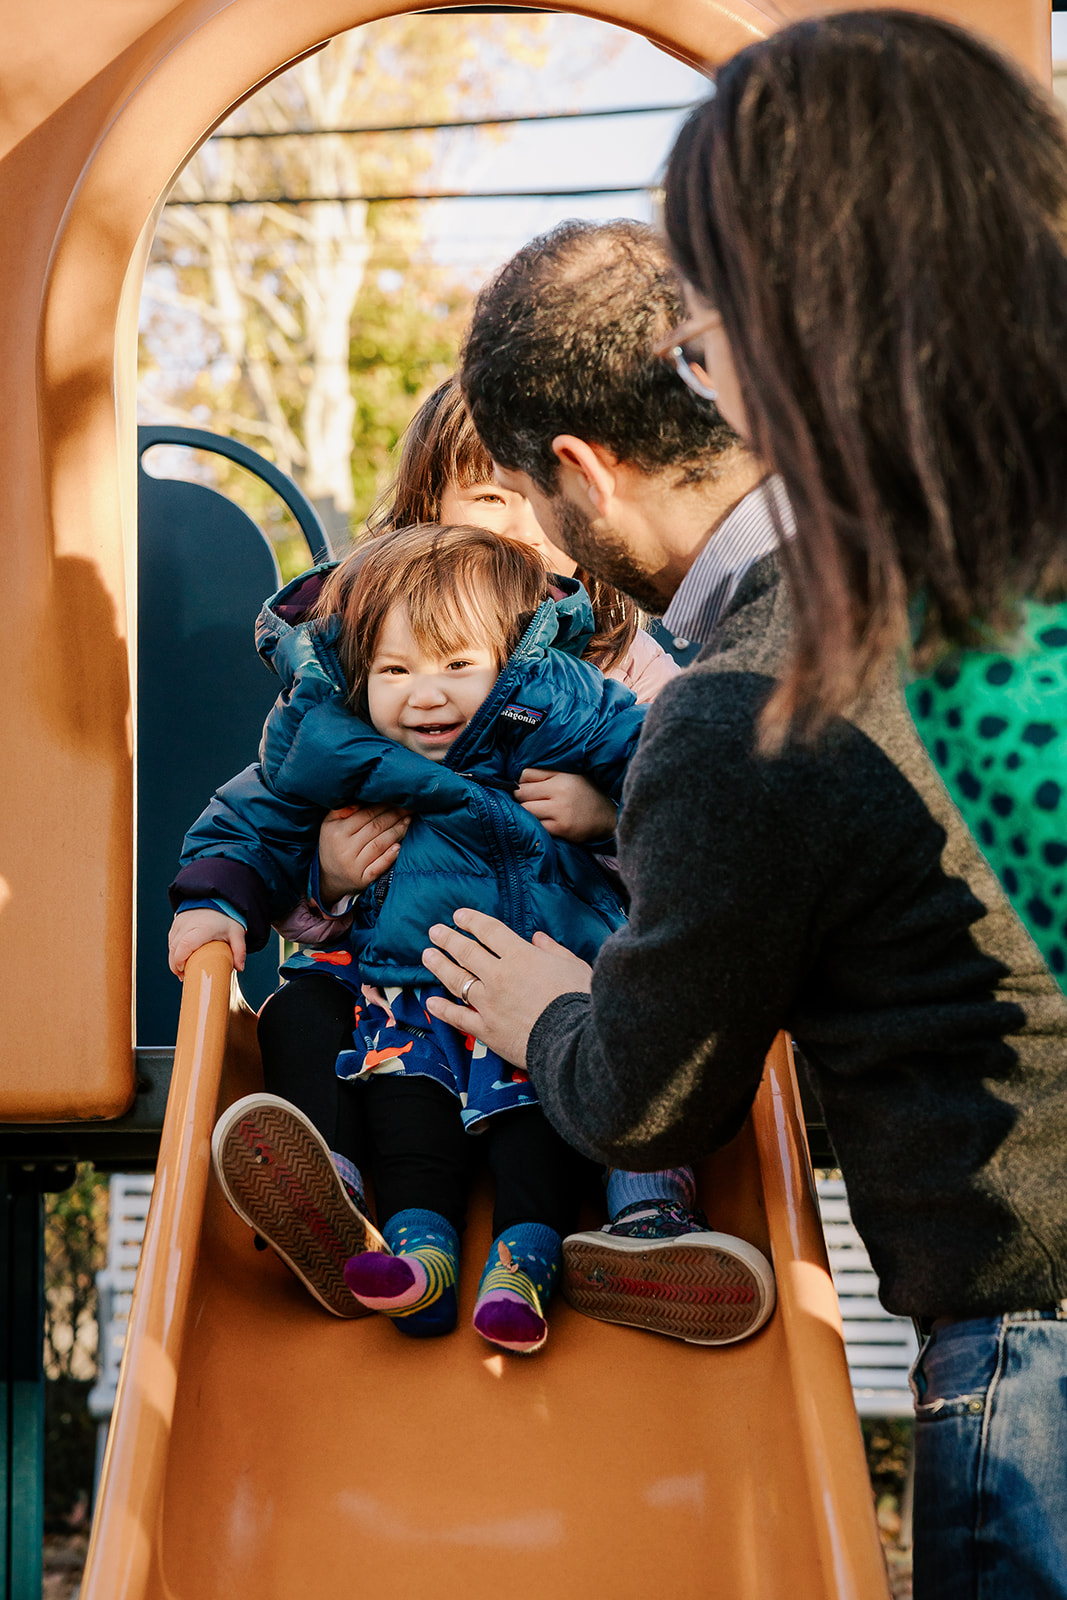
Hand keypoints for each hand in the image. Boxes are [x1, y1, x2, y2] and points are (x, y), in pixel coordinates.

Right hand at [169, 908, 245, 977]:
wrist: (217, 899)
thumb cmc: (226, 916)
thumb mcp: (236, 932)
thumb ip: (239, 950)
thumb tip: (239, 968)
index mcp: (203, 928)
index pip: (186, 945)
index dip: (180, 960)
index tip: (183, 972)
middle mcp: (188, 924)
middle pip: (175, 948)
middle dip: (175, 965)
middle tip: (184, 976)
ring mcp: (180, 922)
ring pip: (171, 945)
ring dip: (174, 959)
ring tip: (182, 970)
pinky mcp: (176, 923)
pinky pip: (171, 940)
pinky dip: (173, 951)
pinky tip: (180, 959)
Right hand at [318, 804, 409, 903]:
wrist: (328, 876)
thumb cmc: (333, 844)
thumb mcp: (329, 824)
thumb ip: (341, 810)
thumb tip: (359, 801)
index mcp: (338, 832)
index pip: (365, 814)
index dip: (383, 806)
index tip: (396, 800)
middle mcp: (346, 849)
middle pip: (375, 828)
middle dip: (394, 816)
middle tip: (408, 808)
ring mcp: (354, 866)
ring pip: (379, 845)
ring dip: (396, 832)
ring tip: (407, 822)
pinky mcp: (363, 879)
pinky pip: (378, 867)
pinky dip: (390, 857)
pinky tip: (400, 847)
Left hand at [422, 909, 591, 1065]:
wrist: (574, 1042)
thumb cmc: (580, 1000)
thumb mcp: (574, 966)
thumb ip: (553, 950)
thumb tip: (538, 938)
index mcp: (521, 956)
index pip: (489, 931)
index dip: (471, 921)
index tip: (458, 916)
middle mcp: (499, 976)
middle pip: (466, 952)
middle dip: (448, 939)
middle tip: (435, 931)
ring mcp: (489, 1003)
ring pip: (457, 980)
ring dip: (440, 966)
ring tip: (427, 955)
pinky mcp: (486, 1030)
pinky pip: (459, 1017)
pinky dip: (443, 1009)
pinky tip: (431, 1001)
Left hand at [513, 769, 616, 842]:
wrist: (608, 817)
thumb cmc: (586, 794)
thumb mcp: (571, 776)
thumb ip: (547, 774)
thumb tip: (518, 779)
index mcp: (562, 776)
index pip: (526, 775)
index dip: (522, 783)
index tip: (527, 789)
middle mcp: (560, 791)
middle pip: (522, 793)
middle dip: (521, 798)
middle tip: (528, 802)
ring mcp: (561, 811)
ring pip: (526, 810)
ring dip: (526, 812)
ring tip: (535, 812)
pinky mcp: (562, 828)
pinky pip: (537, 825)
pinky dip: (536, 825)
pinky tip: (544, 822)